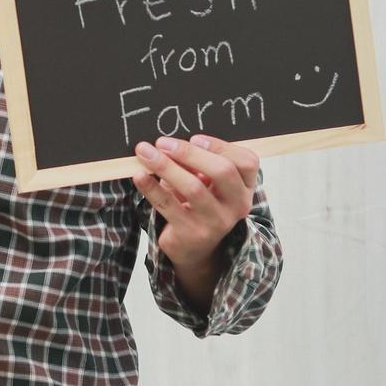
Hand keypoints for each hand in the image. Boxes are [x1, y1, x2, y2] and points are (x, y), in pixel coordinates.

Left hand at [133, 134, 258, 270]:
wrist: (193, 247)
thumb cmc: (198, 204)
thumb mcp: (205, 182)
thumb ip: (196, 163)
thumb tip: (169, 141)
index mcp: (245, 187)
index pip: (246, 161)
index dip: (220, 146)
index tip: (193, 138)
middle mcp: (237, 205)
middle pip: (222, 171)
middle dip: (189, 153)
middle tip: (162, 142)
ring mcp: (216, 222)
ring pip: (193, 188)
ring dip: (166, 166)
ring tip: (144, 153)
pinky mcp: (192, 233)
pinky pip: (168, 205)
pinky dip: (151, 187)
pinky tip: (139, 175)